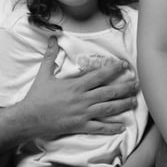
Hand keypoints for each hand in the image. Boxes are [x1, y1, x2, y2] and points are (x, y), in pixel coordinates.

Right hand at [22, 37, 137, 136]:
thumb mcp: (44, 74)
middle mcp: (82, 99)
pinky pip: (99, 127)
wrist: (29, 118)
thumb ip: (50, 56)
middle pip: (109, 92)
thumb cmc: (37, 96)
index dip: (113, 69)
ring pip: (108, 109)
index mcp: (75, 85)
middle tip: (137, 84)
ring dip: (123, 105)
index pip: (99, 75)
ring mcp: (82, 113)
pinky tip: (122, 126)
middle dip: (125, 87)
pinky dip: (111, 127)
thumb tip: (52, 39)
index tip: (124, 66)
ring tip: (134, 102)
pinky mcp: (80, 126)